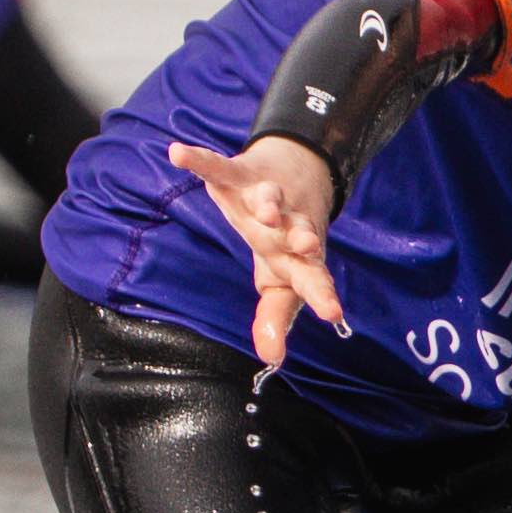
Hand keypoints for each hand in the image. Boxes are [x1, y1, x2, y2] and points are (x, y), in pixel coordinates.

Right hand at [167, 133, 344, 366]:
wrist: (294, 172)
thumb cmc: (284, 239)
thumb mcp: (280, 277)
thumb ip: (275, 316)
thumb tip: (271, 358)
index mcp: (297, 256)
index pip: (312, 278)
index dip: (321, 294)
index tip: (333, 313)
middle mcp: (287, 225)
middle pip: (294, 233)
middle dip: (299, 238)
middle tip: (307, 245)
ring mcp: (266, 196)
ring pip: (269, 198)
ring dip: (268, 203)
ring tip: (266, 209)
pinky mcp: (244, 172)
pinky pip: (220, 166)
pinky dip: (199, 160)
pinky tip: (178, 154)